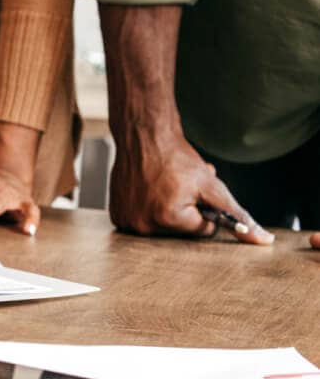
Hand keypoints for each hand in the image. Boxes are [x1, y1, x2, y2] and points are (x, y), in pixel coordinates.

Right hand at [110, 134, 272, 244]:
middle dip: (185, 211)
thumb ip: (237, 215)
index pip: (201, 230)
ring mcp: (127, 221)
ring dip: (167, 210)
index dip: (204, 209)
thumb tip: (262, 240)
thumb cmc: (176, 158)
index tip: (195, 192)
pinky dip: (148, 209)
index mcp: (168, 219)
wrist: (143, 138)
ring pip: (162, 226)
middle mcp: (143, 225)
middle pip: (180, 231)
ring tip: (165, 187)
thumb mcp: (212, 186)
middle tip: (181, 188)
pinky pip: (142, 220)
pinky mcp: (116, 215)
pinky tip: (148, 190)